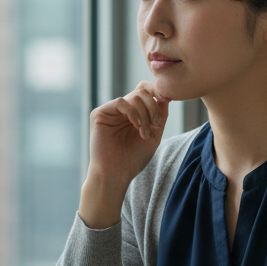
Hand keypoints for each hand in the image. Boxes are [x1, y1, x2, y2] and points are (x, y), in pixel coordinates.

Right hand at [80, 82, 169, 228]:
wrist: (116, 175)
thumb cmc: (134, 159)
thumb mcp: (154, 134)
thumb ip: (160, 114)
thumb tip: (166, 94)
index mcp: (134, 113)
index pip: (145, 90)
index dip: (157, 91)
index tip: (167, 101)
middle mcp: (121, 110)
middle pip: (142, 91)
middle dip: (153, 107)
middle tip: (156, 125)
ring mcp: (110, 111)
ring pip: (133, 96)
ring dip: (145, 114)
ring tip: (145, 133)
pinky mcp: (99, 114)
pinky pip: (120, 102)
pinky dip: (133, 112)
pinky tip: (136, 126)